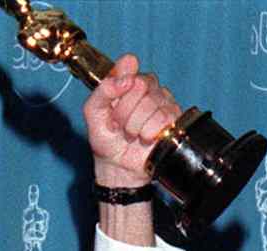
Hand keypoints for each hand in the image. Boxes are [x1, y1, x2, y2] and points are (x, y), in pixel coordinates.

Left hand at [84, 54, 180, 189]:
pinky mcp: (173, 117)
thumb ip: (102, 91)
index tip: (112, 107)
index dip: (119, 89)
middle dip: (125, 111)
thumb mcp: (93, 113)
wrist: (118, 167)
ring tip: (131, 134)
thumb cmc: (107, 139)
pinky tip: (144, 137)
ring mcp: (162, 101)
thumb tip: (123, 79)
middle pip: (140, 85)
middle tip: (120, 124)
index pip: (128, 67)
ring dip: (135, 125)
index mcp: (128, 79)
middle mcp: (147, 86)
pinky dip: (149, 132)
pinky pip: (163, 117)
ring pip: (151, 103)